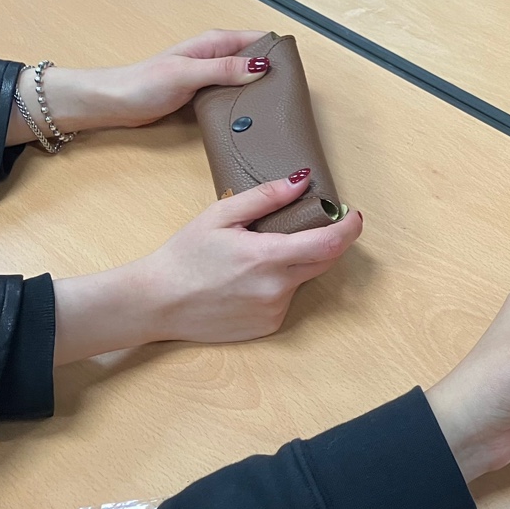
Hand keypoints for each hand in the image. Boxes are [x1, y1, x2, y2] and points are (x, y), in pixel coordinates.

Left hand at [6, 30, 272, 145]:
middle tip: (290, 99)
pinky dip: (244, 103)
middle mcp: (218, 56)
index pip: (260, 39)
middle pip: (258, 61)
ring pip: (247, 79)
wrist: (113, 103)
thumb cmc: (144, 83)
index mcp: (216, 42)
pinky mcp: (206, 94)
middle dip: (274, 75)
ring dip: (259, 92)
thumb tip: (262, 68)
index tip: (295, 73)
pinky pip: (234, 94)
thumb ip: (224, 70)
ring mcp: (212, 75)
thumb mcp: (187, 74)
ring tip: (275, 111)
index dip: (279, 53)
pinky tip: (251, 118)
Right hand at [51, 172, 363, 363]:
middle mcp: (277, 288)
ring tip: (257, 256)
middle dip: (326, 241)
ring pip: (303, 279)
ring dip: (296, 263)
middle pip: (324, 261)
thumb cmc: (185, 255)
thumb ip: (265, 197)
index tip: (352, 215)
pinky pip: (286, 299)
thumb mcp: (221, 215)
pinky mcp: (267, 327)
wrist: (156, 302)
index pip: (329, 244)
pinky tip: (248, 281)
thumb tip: (302, 181)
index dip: (349, 228)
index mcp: (267, 257)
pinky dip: (279, 284)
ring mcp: (273, 311)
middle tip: (310, 225)